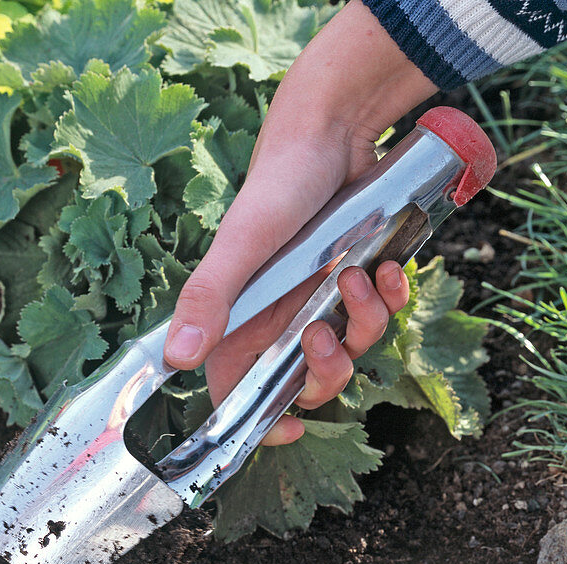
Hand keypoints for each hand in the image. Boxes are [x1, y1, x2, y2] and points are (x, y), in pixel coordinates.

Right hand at [163, 1, 437, 444]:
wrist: (332, 130)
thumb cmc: (277, 184)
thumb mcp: (242, 244)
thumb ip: (209, 298)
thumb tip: (175, 358)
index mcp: (239, 322)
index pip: (239, 393)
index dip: (261, 423)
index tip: (290, 430)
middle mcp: (278, 320)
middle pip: (307, 383)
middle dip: (328, 371)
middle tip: (327, 334)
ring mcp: (319, 301)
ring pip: (352, 349)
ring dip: (365, 323)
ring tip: (361, 275)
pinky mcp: (354, 281)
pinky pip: (381, 313)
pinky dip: (390, 297)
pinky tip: (388, 267)